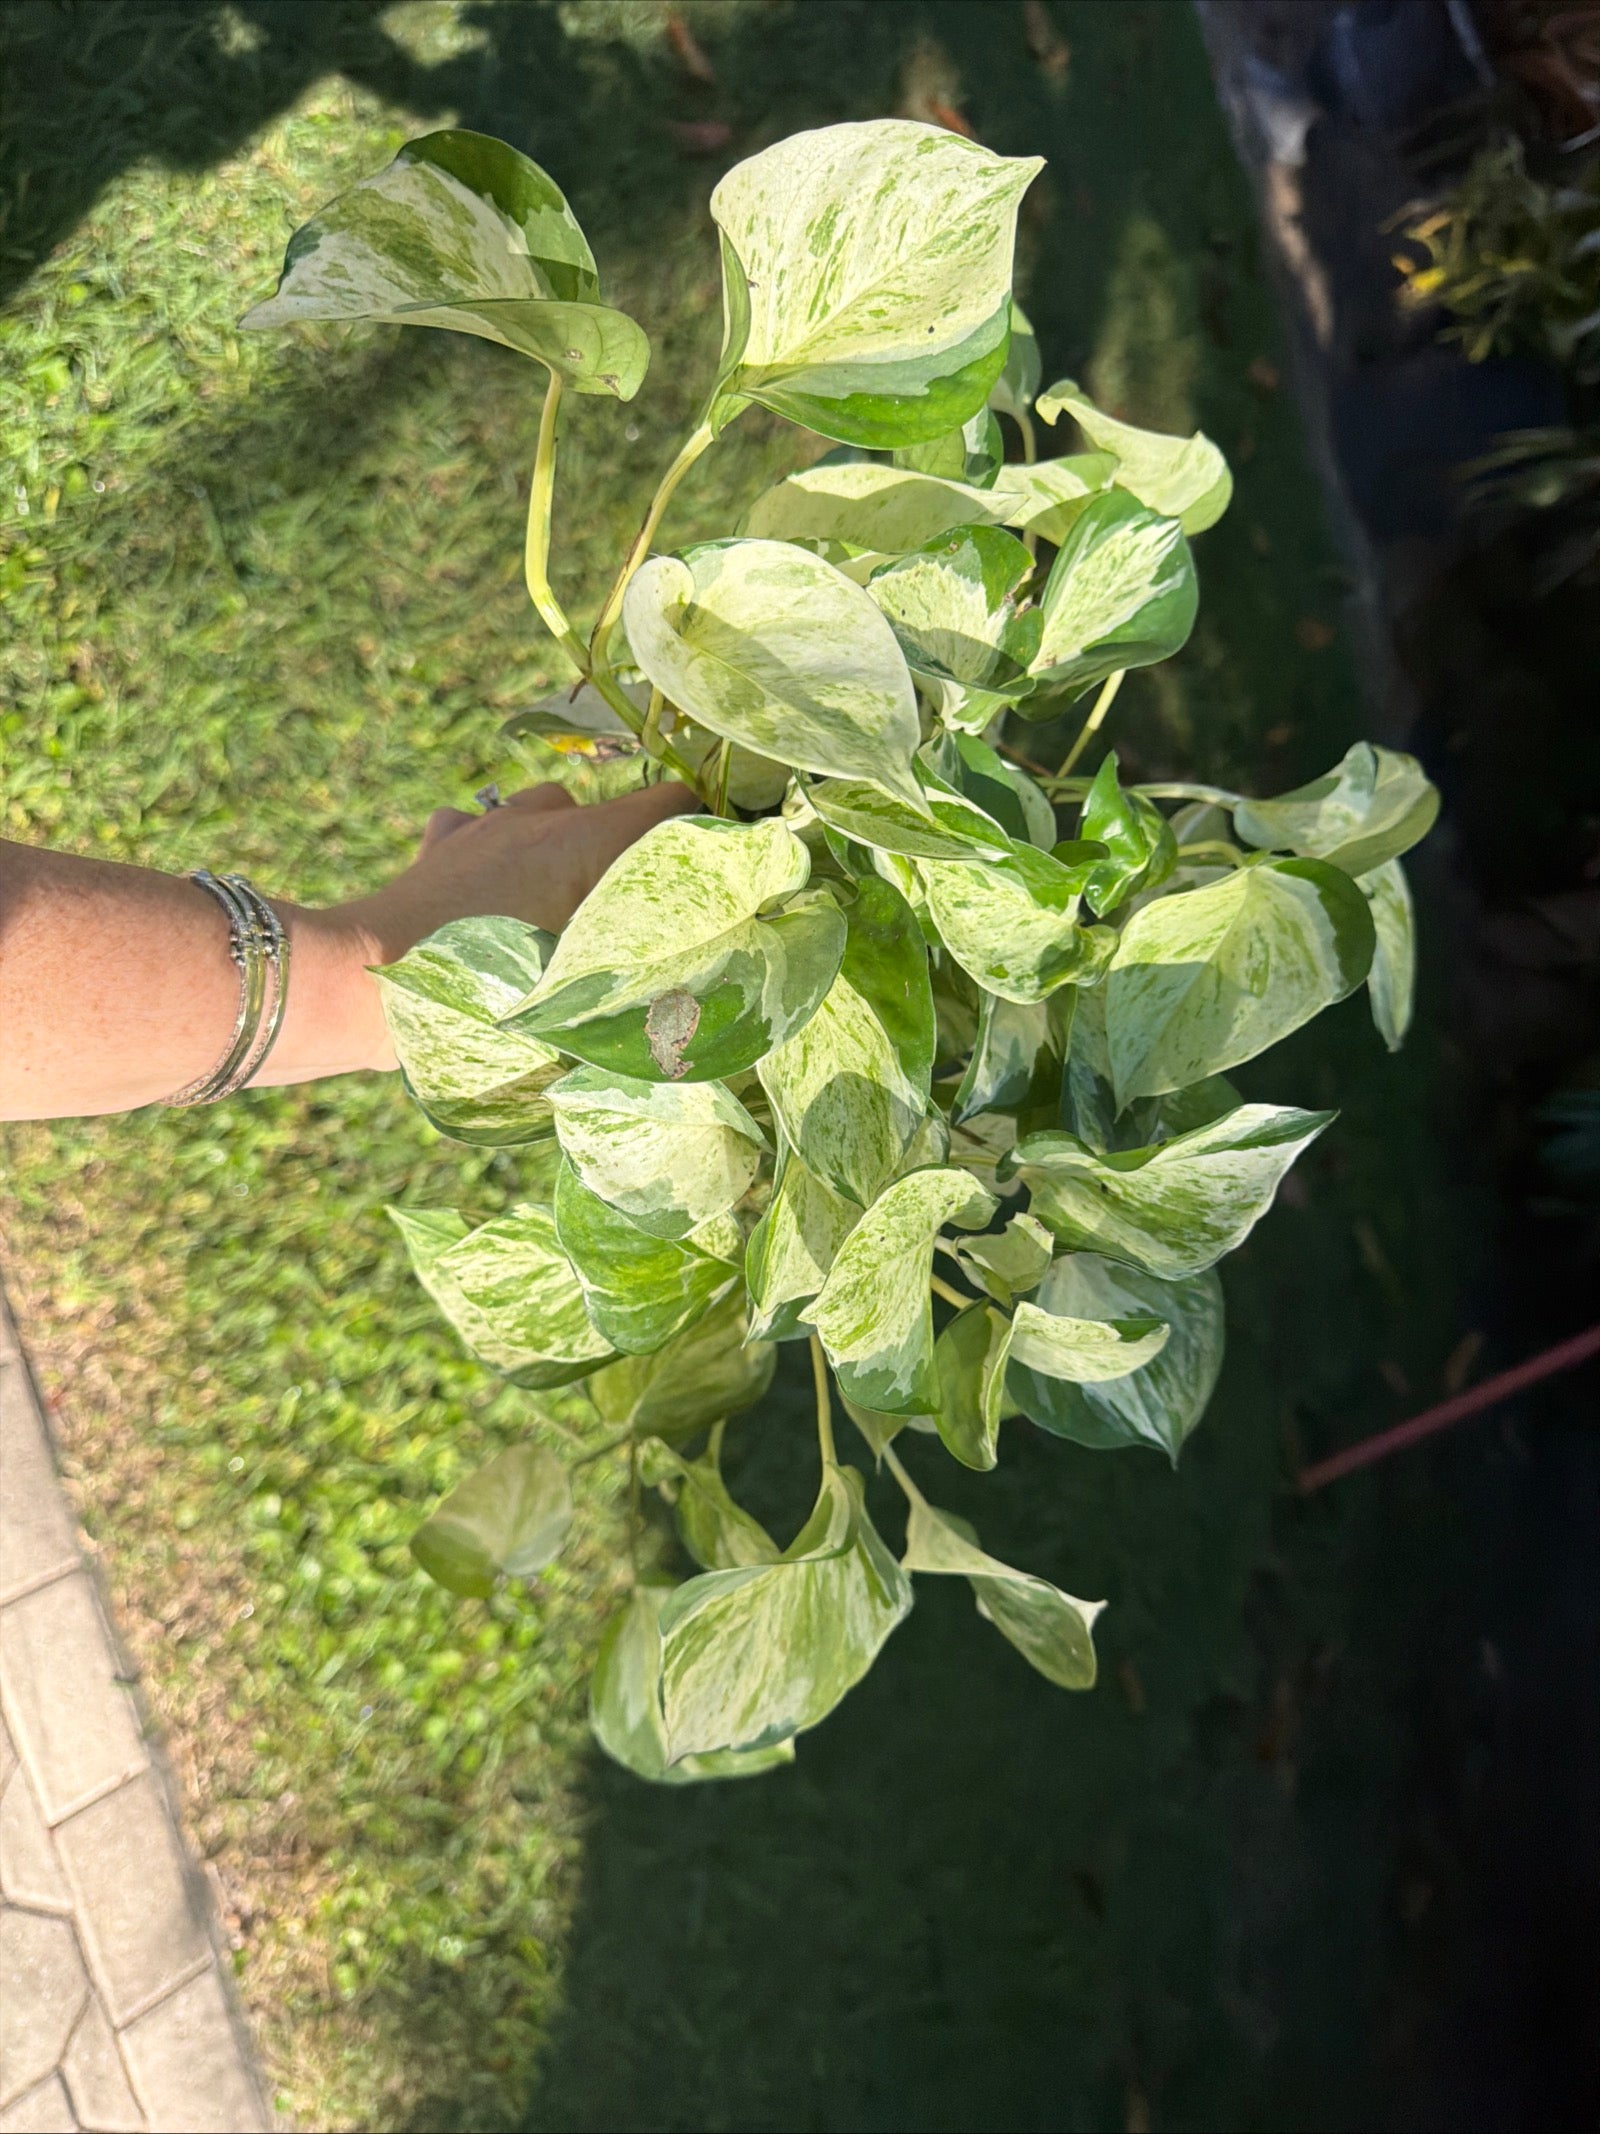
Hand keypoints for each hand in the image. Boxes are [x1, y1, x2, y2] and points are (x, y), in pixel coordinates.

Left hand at [283, 780, 697, 1078]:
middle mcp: (540, 817)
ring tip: (558, 904)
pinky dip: (494, 850)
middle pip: (610, 815)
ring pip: (543, 812)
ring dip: (559, 848)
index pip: (676, 801)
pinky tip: (491, 892)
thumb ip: (643, 974)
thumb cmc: (486, 989)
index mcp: (587, 840)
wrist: (373, 981)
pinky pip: (480, 828)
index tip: (714, 877)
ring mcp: (485, 825)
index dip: (705, 832)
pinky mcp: (442, 845)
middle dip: (627, 856)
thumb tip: (701, 986)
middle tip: (630, 918)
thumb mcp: (582, 989)